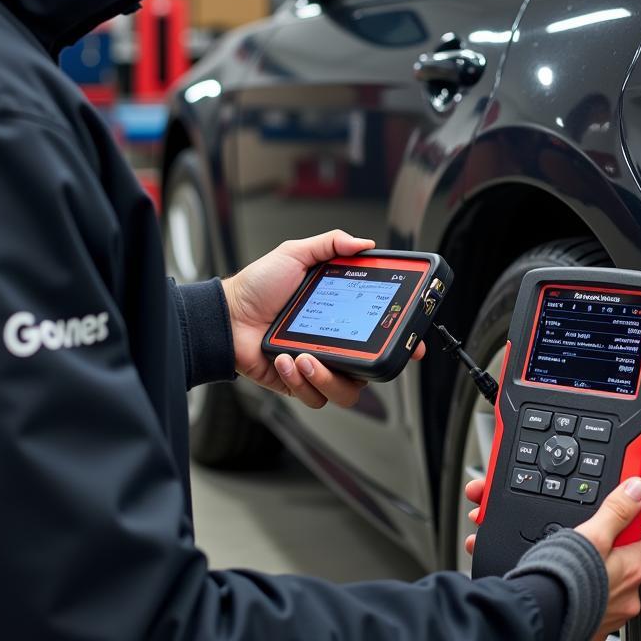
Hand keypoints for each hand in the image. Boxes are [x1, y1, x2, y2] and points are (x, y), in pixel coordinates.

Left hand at [222, 230, 425, 408]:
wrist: (228, 315)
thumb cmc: (258, 286)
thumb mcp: (296, 254)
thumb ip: (331, 244)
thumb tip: (365, 244)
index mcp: (341, 314)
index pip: (381, 331)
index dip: (401, 341)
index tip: (412, 344)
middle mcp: (335, 343)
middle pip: (371, 369)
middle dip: (368, 366)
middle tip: (354, 353)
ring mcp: (318, 367)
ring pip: (346, 391)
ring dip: (328, 377)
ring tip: (306, 358)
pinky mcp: (298, 385)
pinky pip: (315, 397)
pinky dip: (301, 381)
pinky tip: (286, 360)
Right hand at [463, 475, 640, 640]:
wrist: (540, 618)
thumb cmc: (564, 577)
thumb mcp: (592, 534)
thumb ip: (617, 510)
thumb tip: (637, 489)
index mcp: (632, 569)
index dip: (635, 527)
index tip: (620, 520)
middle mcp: (630, 596)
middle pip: (631, 565)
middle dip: (614, 553)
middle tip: (589, 543)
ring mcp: (613, 616)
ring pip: (614, 588)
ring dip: (600, 576)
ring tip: (574, 567)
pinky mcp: (594, 630)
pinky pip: (597, 609)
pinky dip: (587, 598)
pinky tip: (570, 588)